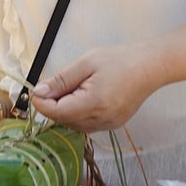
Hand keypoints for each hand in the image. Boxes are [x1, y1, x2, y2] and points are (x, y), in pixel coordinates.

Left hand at [31, 45, 165, 132]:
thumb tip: (39, 92)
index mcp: (94, 103)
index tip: (35, 90)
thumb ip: (61, 81)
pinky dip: (77, 113)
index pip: (57, 113)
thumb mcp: (85, 64)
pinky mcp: (113, 124)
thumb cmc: (119, 60)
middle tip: (52, 85)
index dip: (41, 103)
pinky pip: (87, 124)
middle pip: (64, 120)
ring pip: (74, 125)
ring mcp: (109, 124)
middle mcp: (102, 119)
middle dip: (52, 105)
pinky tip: (81, 97)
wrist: (150, 67)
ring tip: (71, 88)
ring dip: (64, 110)